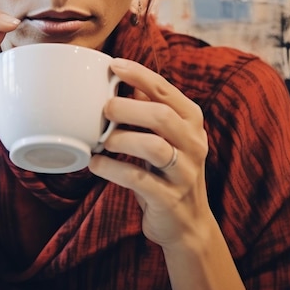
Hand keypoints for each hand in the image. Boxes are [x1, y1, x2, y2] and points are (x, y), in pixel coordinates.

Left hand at [88, 58, 210, 248]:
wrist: (187, 224)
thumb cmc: (167, 170)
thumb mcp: (166, 135)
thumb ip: (149, 108)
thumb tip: (124, 78)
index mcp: (192, 121)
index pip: (166, 91)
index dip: (139, 75)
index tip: (114, 65)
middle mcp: (194, 144)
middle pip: (162, 116)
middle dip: (128, 108)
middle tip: (104, 108)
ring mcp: (184, 173)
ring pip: (154, 146)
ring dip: (121, 139)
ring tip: (102, 140)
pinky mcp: (169, 198)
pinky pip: (138, 178)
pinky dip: (112, 168)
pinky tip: (96, 163)